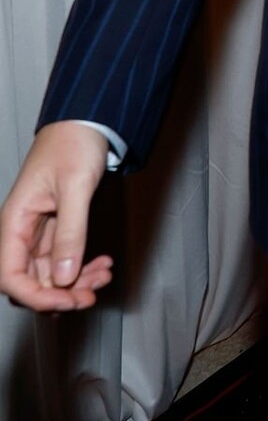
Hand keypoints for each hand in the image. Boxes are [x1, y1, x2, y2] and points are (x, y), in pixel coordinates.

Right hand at [0, 123, 113, 310]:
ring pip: (50, 273)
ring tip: (103, 276)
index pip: (10, 276)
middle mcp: (22, 230)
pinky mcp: (57, 228)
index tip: (65, 301)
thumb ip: (70, 232)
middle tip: (90, 295)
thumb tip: (64, 277)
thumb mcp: (76, 186)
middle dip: (60, 294)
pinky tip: (103, 264)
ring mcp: (39, 231)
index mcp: (14, 221)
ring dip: (76, 282)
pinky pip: (64, 258)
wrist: (88, 120)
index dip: (35, 297)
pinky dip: (83, 265)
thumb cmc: (73, 142)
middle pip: (31, 281)